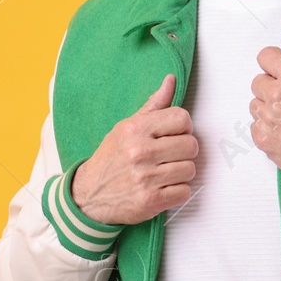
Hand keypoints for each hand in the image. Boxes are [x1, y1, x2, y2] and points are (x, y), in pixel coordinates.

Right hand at [70, 73, 197, 224]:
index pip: (182, 118)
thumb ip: (154, 105)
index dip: (183, 128)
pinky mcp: (151, 201)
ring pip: (190, 169)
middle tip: (170, 156)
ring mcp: (146, 177)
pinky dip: (177, 192)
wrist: (89, 195)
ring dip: (181, 173)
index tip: (174, 135)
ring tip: (164, 172)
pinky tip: (162, 187)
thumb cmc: (111, 159)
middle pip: (191, 145)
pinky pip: (184, 192)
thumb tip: (171, 80)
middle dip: (184, 151)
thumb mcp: (127, 127)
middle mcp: (140, 151)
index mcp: (136, 129)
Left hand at [250, 36, 280, 184]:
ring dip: (267, 109)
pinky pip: (255, 127)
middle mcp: (277, 95)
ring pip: (255, 105)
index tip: (279, 72)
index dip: (274, 64)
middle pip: (257, 82)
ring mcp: (267, 119)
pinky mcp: (263, 139)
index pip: (265, 56)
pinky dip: (267, 130)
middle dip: (270, 88)